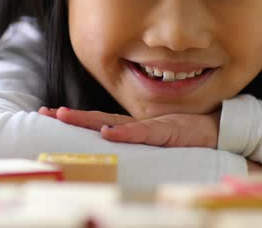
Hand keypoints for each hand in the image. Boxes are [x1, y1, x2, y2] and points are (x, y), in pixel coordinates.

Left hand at [38, 107, 219, 148]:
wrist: (215, 131)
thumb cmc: (184, 138)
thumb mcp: (154, 145)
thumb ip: (135, 145)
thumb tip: (111, 149)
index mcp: (132, 128)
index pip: (97, 123)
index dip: (74, 120)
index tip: (49, 115)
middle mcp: (136, 125)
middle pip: (98, 119)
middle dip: (71, 117)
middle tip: (46, 113)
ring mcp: (150, 126)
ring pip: (114, 123)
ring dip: (88, 120)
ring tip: (64, 116)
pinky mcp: (165, 131)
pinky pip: (142, 133)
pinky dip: (123, 133)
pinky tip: (107, 133)